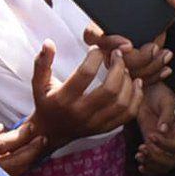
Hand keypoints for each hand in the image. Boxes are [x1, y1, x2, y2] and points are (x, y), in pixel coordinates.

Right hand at [0, 119, 46, 175]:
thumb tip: (1, 128)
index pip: (0, 144)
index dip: (18, 136)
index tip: (31, 127)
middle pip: (9, 162)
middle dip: (28, 150)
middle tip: (42, 139)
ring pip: (9, 173)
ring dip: (27, 161)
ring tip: (38, 148)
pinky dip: (18, 171)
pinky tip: (27, 161)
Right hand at [29, 40, 143, 150]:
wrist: (50, 132)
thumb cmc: (46, 103)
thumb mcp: (39, 83)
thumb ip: (42, 62)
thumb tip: (48, 43)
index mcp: (64, 99)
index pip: (85, 74)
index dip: (95, 57)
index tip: (97, 48)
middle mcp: (81, 113)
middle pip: (109, 90)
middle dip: (118, 67)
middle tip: (117, 55)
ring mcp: (95, 123)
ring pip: (122, 103)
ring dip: (128, 82)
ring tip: (125, 68)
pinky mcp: (105, 128)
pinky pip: (128, 114)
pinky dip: (136, 97)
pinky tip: (136, 83)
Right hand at [83, 0, 174, 83]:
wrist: (162, 10)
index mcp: (106, 20)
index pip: (92, 35)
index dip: (108, 42)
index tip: (129, 43)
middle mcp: (108, 42)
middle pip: (113, 61)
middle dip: (139, 59)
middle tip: (156, 47)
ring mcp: (119, 58)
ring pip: (127, 74)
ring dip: (149, 68)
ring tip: (167, 54)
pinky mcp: (131, 69)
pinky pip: (136, 82)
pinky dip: (153, 78)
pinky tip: (166, 68)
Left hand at [135, 83, 174, 175]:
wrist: (148, 92)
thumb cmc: (160, 94)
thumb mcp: (166, 101)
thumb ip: (166, 115)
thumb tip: (163, 130)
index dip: (166, 145)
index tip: (152, 136)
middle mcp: (174, 141)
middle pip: (171, 161)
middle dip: (156, 158)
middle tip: (143, 148)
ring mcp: (163, 145)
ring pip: (162, 165)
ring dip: (151, 164)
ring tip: (139, 155)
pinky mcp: (152, 145)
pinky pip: (154, 163)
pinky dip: (148, 168)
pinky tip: (139, 164)